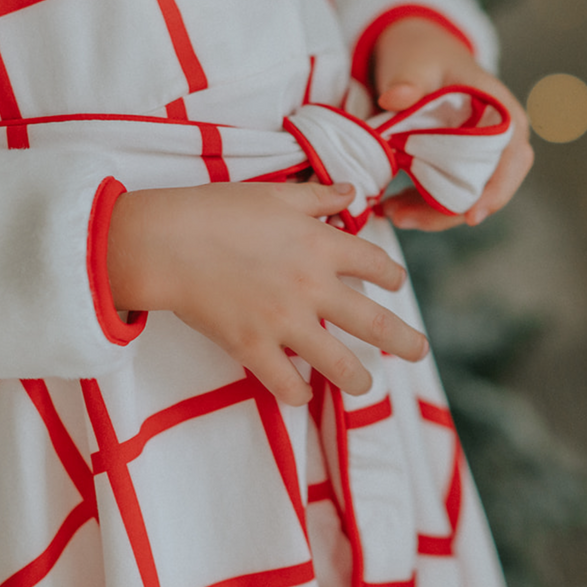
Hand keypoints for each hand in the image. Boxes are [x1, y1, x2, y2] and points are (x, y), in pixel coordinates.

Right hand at [105, 181, 429, 405]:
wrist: (166, 242)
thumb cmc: (217, 210)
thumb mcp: (275, 195)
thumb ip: (319, 197)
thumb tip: (353, 193)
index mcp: (322, 246)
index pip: (377, 265)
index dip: (393, 276)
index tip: (396, 284)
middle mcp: (313, 287)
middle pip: (375, 323)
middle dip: (405, 341)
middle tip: (420, 351)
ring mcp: (284, 323)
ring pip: (339, 364)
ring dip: (358, 379)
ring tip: (364, 385)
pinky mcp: (253, 348)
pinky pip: (286, 384)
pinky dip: (297, 393)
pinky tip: (301, 393)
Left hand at [369, 16, 533, 230]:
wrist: (418, 52)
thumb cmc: (424, 54)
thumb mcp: (415, 62)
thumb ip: (408, 80)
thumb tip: (394, 98)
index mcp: (502, 110)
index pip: (511, 156)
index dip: (496, 188)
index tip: (472, 216)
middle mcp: (500, 138)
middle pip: (489, 186)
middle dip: (449, 211)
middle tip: (403, 217)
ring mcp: (480, 155)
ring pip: (466, 196)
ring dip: (432, 213)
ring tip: (392, 213)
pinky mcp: (459, 165)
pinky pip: (448, 193)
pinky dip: (423, 204)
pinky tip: (393, 207)